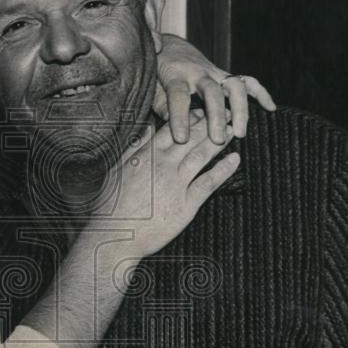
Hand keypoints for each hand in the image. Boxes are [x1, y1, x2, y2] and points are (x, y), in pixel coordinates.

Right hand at [90, 110, 239, 261]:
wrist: (115, 236)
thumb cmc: (112, 205)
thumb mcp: (117, 169)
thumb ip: (134, 147)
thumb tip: (146, 128)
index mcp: (146, 156)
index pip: (173, 128)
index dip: (190, 118)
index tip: (202, 110)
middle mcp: (162, 166)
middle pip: (191, 138)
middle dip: (210, 123)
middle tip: (225, 113)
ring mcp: (175, 185)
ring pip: (201, 156)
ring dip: (219, 141)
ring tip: (233, 130)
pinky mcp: (185, 205)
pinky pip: (208, 183)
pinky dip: (223, 170)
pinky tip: (235, 159)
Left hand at [154, 33, 275, 143]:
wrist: (169, 47)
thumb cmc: (157, 71)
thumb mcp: (151, 86)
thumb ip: (160, 104)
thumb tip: (169, 124)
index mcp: (175, 74)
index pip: (178, 96)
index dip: (179, 118)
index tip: (182, 138)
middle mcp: (198, 72)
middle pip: (211, 92)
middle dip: (216, 116)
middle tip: (217, 140)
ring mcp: (215, 73)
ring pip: (233, 87)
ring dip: (240, 109)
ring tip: (240, 132)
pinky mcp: (225, 75)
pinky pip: (247, 82)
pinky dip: (260, 93)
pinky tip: (270, 108)